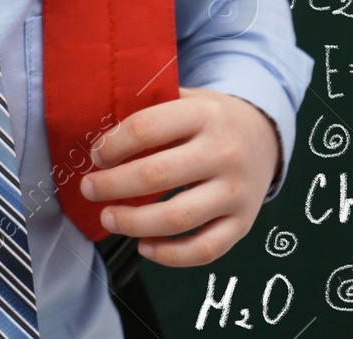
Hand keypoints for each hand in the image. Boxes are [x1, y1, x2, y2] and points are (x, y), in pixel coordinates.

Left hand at [79, 87, 279, 266]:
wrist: (263, 136)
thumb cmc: (207, 119)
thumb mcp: (184, 98)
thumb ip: (146, 111)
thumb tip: (95, 137)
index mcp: (204, 114)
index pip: (145, 128)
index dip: (112, 145)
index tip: (96, 155)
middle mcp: (224, 153)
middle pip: (156, 176)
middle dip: (111, 186)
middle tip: (88, 189)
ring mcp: (236, 192)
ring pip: (178, 218)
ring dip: (133, 223)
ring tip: (108, 218)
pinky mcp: (244, 223)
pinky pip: (206, 249)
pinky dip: (170, 255)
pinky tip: (144, 247)